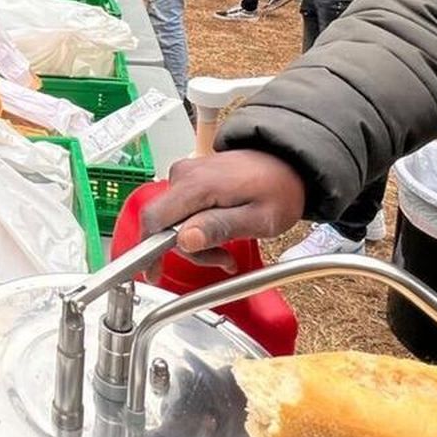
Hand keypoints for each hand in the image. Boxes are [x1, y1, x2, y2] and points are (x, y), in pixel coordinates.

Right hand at [141, 150, 305, 271]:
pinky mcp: (188, 178)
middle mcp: (184, 174)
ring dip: (194, 241)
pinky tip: (219, 230)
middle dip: (187, 250)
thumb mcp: (259, 218)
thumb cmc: (280, 188)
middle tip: (222, 260)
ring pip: (171, 220)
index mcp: (199, 184)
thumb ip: (220, 227)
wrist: (287, 163)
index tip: (154, 273)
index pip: (154, 219)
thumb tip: (185, 239)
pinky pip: (179, 210)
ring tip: (226, 248)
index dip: (149, 251)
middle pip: (162, 223)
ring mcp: (185, 174)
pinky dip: (196, 227)